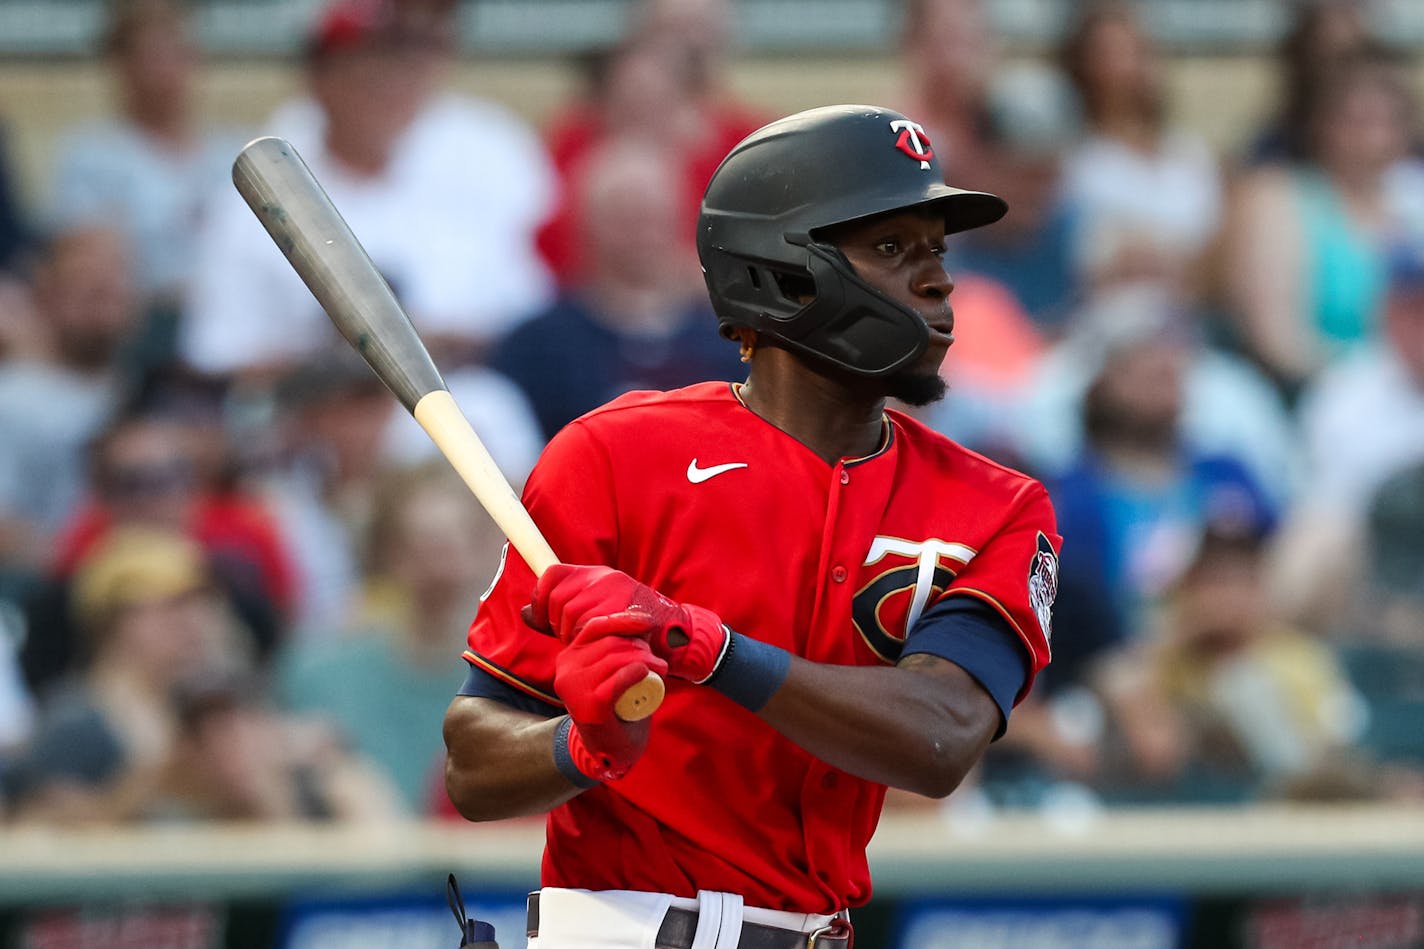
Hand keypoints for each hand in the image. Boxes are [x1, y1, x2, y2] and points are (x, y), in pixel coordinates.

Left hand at [530, 564, 729, 682]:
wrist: (673, 635)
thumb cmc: (629, 630)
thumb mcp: (593, 615)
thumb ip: (558, 616)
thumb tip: (527, 614)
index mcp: (595, 574)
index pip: (552, 574)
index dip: (540, 596)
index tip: (543, 617)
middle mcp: (604, 577)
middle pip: (559, 598)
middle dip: (558, 624)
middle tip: (573, 637)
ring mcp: (616, 591)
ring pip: (571, 613)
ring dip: (573, 635)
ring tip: (589, 642)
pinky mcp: (624, 608)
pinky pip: (590, 625)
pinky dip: (589, 639)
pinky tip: (597, 644)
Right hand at [554, 614, 667, 780]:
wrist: (612, 749)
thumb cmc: (618, 705)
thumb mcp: (612, 672)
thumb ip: (617, 648)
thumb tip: (642, 620)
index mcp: (569, 657)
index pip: (595, 627)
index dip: (623, 620)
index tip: (647, 621)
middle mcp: (566, 670)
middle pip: (610, 642)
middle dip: (640, 646)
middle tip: (658, 661)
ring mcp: (574, 688)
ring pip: (615, 659)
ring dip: (645, 659)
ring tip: (660, 668)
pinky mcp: (589, 706)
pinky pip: (617, 680)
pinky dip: (636, 672)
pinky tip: (646, 673)